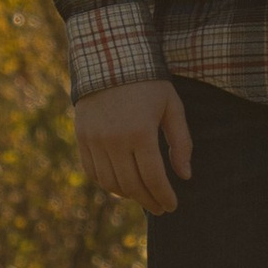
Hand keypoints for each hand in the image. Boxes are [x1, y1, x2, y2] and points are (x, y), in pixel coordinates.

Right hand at [75, 77, 193, 216]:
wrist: (110, 59)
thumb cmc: (149, 83)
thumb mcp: (172, 107)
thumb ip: (181, 142)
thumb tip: (184, 176)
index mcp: (141, 132)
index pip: (154, 177)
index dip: (164, 196)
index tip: (172, 206)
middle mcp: (114, 140)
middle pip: (132, 185)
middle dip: (148, 200)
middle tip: (160, 208)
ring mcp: (95, 140)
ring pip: (110, 183)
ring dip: (128, 195)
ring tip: (143, 197)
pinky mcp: (82, 138)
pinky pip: (93, 172)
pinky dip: (107, 185)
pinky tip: (121, 187)